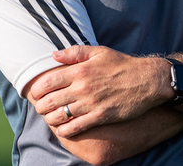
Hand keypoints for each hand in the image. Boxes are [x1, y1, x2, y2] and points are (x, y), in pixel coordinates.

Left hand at [27, 45, 172, 137]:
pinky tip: (62, 130)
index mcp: (80, 70)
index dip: (37, 89)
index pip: (48, 81)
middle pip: (50, 101)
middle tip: (40, 108)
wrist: (147, 80)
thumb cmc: (123, 64)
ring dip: (50, 119)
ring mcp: (91, 103)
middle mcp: (82, 88)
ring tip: (49, 119)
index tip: (36, 93)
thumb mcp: (99, 52)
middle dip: (41, 106)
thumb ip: (74, 53)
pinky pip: (76, 127)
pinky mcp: (100, 116)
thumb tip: (54, 55)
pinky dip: (65, 131)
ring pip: (60, 115)